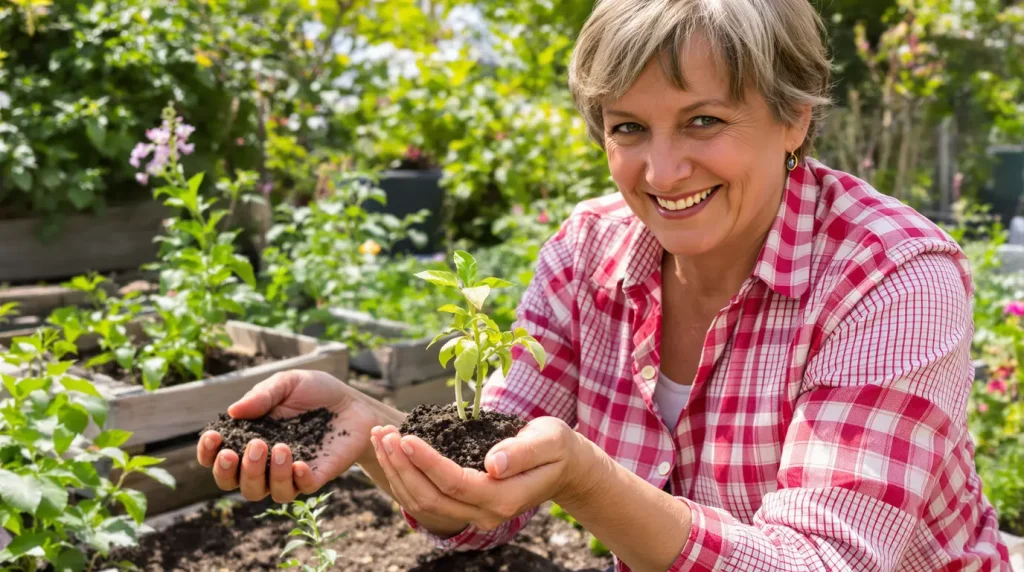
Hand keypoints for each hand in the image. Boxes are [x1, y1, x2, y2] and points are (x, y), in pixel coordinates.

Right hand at [197, 369, 379, 502]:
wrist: (353, 401)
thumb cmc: (315, 392)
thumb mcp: (287, 384)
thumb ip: (261, 396)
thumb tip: (233, 411)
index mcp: (249, 438)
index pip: (217, 458)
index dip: (208, 454)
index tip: (213, 438)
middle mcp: (263, 462)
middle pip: (236, 483)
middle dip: (235, 470)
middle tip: (253, 445)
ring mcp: (289, 472)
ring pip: (266, 491)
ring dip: (267, 474)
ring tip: (281, 448)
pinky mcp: (315, 476)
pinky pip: (300, 490)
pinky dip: (297, 480)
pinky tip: (301, 464)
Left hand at [371, 416, 595, 531]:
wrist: (565, 467)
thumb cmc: (557, 448)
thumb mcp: (549, 440)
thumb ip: (522, 452)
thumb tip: (492, 464)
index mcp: (504, 498)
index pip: (454, 483)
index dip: (426, 462)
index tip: (405, 437)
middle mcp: (485, 514)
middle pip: (430, 498)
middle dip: (401, 466)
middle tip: (383, 433)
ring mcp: (473, 514)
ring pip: (422, 502)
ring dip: (396, 471)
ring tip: (380, 438)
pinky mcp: (464, 506)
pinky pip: (425, 499)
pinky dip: (404, 476)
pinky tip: (393, 452)